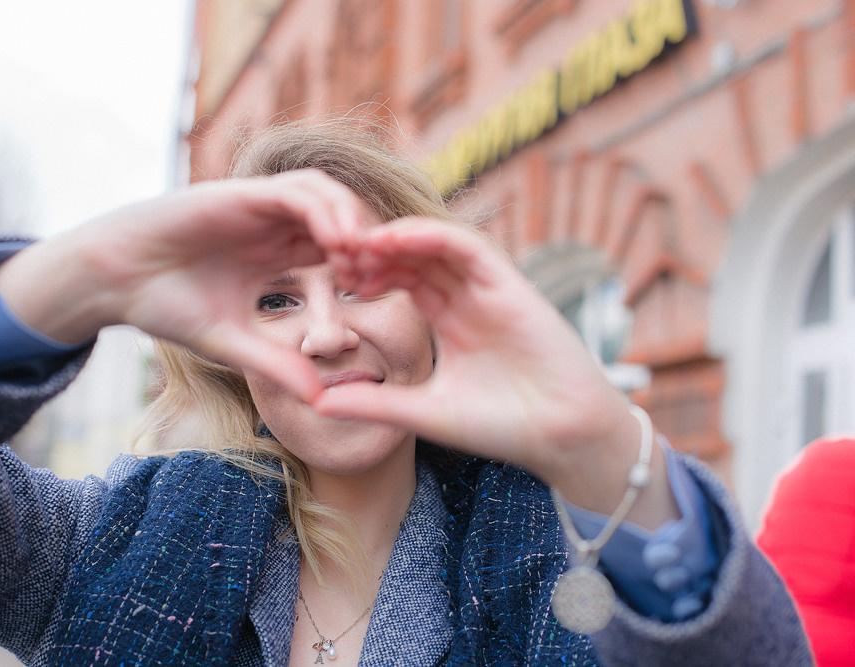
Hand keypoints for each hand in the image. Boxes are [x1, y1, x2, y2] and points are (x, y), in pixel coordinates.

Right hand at [0, 170, 373, 400]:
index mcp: (276, 253)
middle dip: (369, 243)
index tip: (382, 298)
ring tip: (367, 259)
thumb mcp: (232, 343)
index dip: (364, 269)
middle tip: (388, 276)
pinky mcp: (241, 194)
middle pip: (341, 218)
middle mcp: (273, 225)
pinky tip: (339, 241)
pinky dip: (325, 210)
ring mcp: (258, 206)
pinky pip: (297, 191)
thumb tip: (321, 399)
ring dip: (354, 222)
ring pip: (327, 196)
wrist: (112, 280)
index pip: (337, 250)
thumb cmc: (164, 306)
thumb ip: (276, 364)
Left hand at [315, 218, 662, 515]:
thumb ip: (375, 403)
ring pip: (436, 244)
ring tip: (354, 242)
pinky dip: (429, 236)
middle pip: (414, 256)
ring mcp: (489, 288)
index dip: (368, 274)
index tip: (332, 279)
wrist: (563, 437)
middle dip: (374, 251)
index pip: (403, 280)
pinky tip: (392, 239)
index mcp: (450, 320)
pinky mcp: (510, 284)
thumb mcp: (423, 412)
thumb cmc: (503, 426)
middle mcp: (468, 297)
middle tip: (334, 252)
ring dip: (395, 238)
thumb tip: (317, 404)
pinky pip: (466, 246)